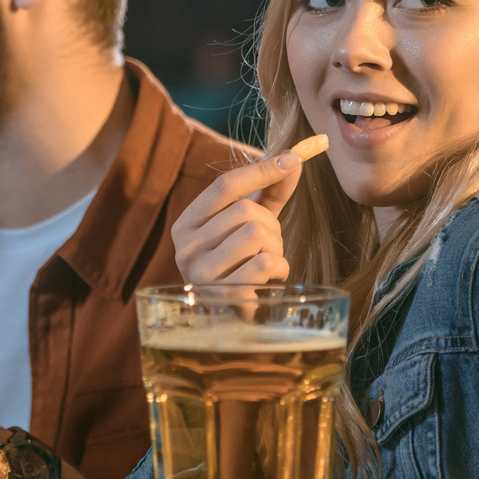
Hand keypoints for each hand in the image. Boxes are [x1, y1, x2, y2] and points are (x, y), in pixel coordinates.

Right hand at [171, 148, 305, 282]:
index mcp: (186, 224)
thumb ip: (268, 193)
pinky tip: (270, 279)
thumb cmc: (240, 265)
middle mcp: (185, 247)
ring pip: (256, 234)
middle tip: (268, 245)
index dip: (262, 169)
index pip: (224, 185)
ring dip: (275, 248)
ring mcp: (201, 273)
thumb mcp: (248, 224)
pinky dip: (280, 268)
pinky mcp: (223, 295)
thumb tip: (293, 159)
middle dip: (271, 226)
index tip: (294, 158)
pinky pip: (265, 262)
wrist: (231, 320)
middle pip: (245, 211)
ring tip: (267, 263)